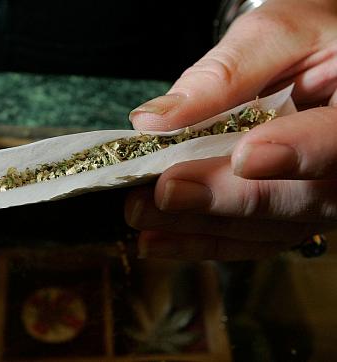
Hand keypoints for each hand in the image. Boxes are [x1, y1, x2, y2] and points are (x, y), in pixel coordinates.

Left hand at [125, 0, 336, 259]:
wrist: (318, 57)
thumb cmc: (306, 36)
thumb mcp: (275, 35)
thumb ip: (223, 76)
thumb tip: (154, 119)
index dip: (296, 154)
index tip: (244, 157)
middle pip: (300, 197)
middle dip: (225, 198)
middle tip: (166, 192)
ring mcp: (321, 195)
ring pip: (269, 227)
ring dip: (200, 226)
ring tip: (143, 215)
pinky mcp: (291, 212)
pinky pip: (253, 238)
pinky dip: (203, 240)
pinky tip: (156, 238)